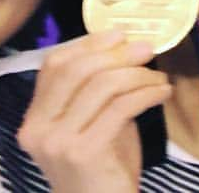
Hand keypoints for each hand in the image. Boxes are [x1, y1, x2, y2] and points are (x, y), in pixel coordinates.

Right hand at [17, 31, 171, 192]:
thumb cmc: (101, 164)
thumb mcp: (91, 121)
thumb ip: (94, 89)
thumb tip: (125, 45)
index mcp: (34, 118)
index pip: (54, 65)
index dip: (88, 43)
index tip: (120, 34)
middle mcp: (38, 129)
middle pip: (77, 70)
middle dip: (117, 54)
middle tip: (147, 49)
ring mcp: (58, 142)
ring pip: (102, 85)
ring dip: (138, 74)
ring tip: (159, 76)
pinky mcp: (84, 152)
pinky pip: (121, 107)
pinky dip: (148, 93)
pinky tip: (163, 92)